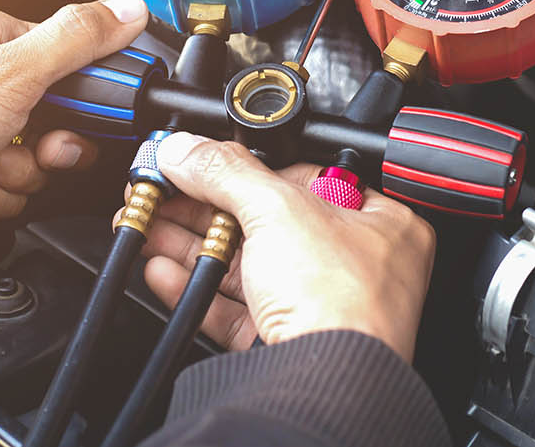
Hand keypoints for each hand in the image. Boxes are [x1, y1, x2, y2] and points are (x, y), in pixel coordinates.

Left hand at [0, 0, 149, 241]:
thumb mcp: (13, 71)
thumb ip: (77, 40)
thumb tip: (128, 9)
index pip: (75, 63)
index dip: (88, 98)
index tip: (85, 115)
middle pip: (59, 121)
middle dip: (46, 147)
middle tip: (30, 146)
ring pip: (32, 163)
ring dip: (11, 173)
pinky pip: (3, 189)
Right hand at [128, 135, 435, 361]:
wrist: (326, 384)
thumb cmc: (342, 301)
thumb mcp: (278, 211)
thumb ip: (227, 173)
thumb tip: (190, 150)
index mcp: (381, 224)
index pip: (309, 179)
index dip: (254, 169)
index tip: (207, 163)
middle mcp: (359, 267)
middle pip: (271, 224)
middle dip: (208, 209)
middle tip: (167, 193)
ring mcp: (324, 310)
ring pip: (249, 268)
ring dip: (195, 246)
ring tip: (152, 226)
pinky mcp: (288, 345)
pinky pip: (237, 310)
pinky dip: (198, 288)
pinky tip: (164, 271)